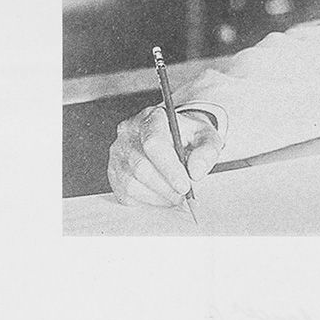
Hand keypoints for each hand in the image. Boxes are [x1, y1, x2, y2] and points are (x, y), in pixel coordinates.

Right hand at [107, 105, 224, 207]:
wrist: (173, 136)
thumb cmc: (188, 137)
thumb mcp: (206, 137)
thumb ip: (207, 151)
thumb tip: (195, 172)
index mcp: (151, 118)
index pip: (153, 143)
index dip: (169, 169)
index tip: (185, 186)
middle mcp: (128, 132)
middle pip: (141, 167)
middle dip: (166, 188)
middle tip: (184, 196)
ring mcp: (117, 152)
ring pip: (131, 183)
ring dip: (157, 197)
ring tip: (175, 197)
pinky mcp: (113, 171)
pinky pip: (125, 194)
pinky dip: (146, 201)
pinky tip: (161, 197)